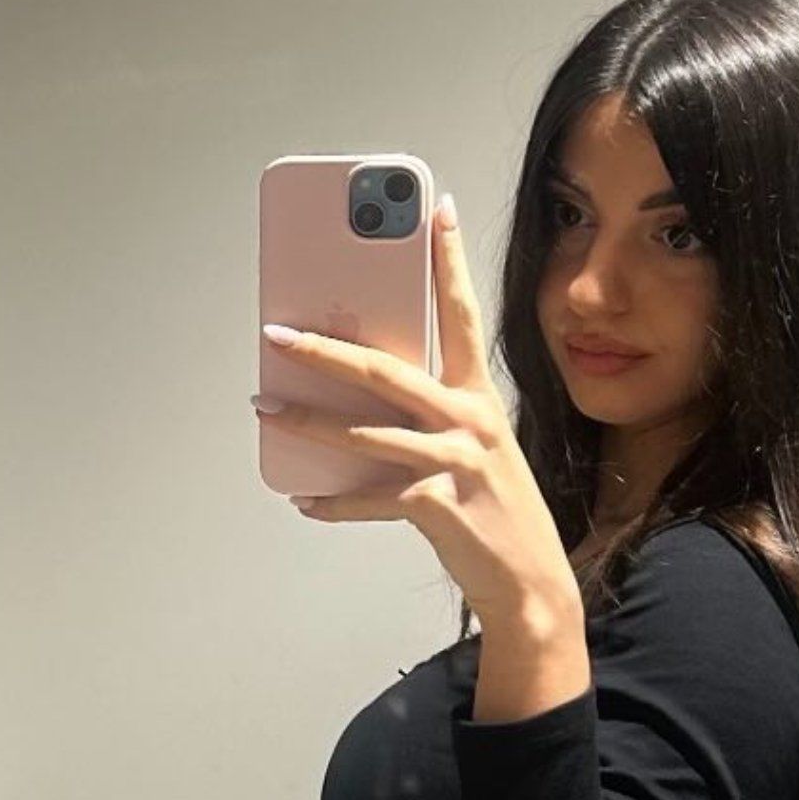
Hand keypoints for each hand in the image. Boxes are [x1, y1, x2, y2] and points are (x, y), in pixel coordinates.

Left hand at [252, 198, 581, 634]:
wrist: (532, 587)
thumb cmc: (499, 518)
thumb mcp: (477, 455)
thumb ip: (433, 422)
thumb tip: (364, 406)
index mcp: (479, 400)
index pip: (460, 316)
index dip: (447, 262)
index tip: (435, 213)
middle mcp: (468, 421)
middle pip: (386, 368)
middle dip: (325, 348)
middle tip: (279, 331)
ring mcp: (453, 462)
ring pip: (364, 430)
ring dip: (307, 420)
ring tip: (267, 407)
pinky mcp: (436, 505)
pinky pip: (369, 497)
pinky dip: (333, 501)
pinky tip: (306, 499)